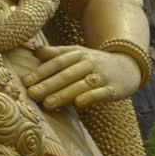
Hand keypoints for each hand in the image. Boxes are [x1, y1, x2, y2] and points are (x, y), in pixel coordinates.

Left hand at [22, 45, 141, 109]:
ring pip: (81, 85)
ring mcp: (102, 76)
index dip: (41, 72)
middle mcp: (89, 63)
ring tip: (47, 104)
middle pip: (66, 74)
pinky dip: (91, 97)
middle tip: (31, 94)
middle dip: (48, 84)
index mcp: (78, 54)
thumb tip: (35, 51)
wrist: (128, 66)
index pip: (57, 63)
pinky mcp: (114, 89)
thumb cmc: (95, 62)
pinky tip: (79, 104)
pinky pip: (102, 93)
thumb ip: (57, 54)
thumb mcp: (77, 54)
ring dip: (64, 94)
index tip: (25, 82)